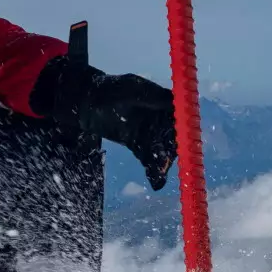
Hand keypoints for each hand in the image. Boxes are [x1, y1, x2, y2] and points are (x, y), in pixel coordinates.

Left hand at [33, 56, 177, 190]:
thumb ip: (151, 96)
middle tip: (169, 162)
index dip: (184, 129)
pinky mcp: (137, 145)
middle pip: (173, 137)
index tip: (184, 141)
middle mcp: (160, 119)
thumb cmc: (110, 89)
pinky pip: (148, 159)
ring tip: (162, 174)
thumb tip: (173, 101)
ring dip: (164, 163)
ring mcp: (149, 133)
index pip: (180, 117)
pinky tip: (157, 182)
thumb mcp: (132, 89)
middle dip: (173, 150)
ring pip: (162, 150)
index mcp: (163, 102)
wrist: (87, 102)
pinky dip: (154, 170)